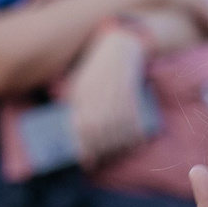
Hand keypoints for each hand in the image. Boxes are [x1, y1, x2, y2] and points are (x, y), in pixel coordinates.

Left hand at [67, 26, 150, 164]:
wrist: (119, 43)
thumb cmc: (95, 66)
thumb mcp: (78, 81)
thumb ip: (72, 101)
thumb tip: (71, 129)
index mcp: (80, 94)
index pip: (80, 127)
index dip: (84, 148)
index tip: (88, 163)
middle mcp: (96, 94)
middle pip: (99, 130)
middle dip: (102, 149)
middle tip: (105, 159)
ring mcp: (114, 91)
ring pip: (117, 125)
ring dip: (119, 143)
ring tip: (118, 151)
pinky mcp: (131, 88)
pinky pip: (134, 115)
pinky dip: (135, 131)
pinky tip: (136, 141)